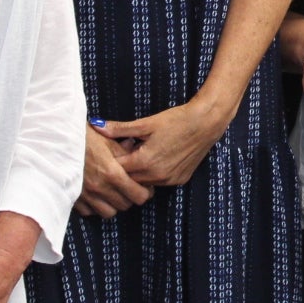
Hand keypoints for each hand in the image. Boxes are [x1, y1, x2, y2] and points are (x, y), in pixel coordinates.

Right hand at [76, 122, 153, 217]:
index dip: (145, 192)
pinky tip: (97, 195)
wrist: (57, 140)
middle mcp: (100, 188)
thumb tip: (136, 152)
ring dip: (113, 204)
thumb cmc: (84, 137)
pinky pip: (90, 212)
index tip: (144, 186)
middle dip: (130, 198)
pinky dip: (95, 207)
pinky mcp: (73, 198)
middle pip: (125, 206)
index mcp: (112, 174)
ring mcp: (86, 195)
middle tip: (129, 188)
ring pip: (108, 213)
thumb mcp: (109, 141)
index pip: (139, 196)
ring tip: (113, 193)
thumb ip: (126, 153)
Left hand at [109, 96, 231, 187]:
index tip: (115, 147)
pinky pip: (159, 181)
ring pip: (145, 182)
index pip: (117, 169)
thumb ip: (119, 129)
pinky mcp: (180, 180)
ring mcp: (169, 180)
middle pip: (130, 179)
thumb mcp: (146, 123)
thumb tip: (96, 125)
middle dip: (125, 167)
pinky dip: (155, 173)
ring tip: (143, 152)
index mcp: (144, 162)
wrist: (206, 123)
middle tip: (128, 149)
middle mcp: (156, 176)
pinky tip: (159, 156)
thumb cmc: (176, 120)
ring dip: (140, 171)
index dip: (114, 158)